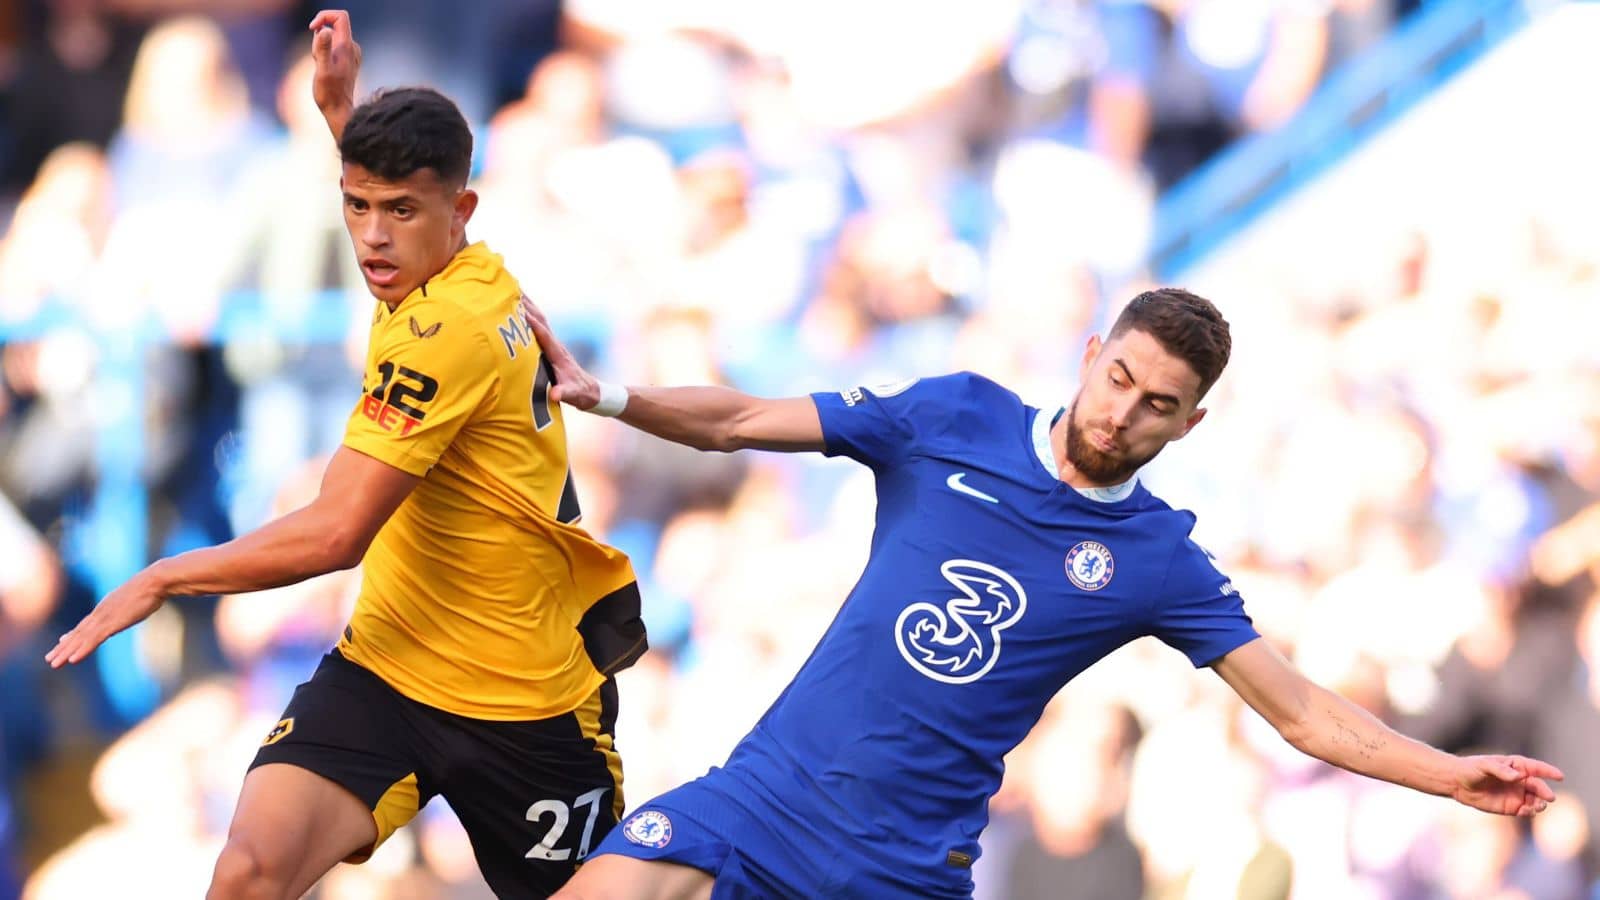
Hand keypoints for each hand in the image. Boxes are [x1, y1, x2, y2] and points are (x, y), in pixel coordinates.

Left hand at [45, 569, 167, 668]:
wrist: (154, 581)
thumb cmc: (152, 587)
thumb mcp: (137, 597)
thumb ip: (131, 603)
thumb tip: (138, 601)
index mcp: (107, 607)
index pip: (86, 624)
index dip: (73, 634)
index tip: (62, 641)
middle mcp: (101, 613)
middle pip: (78, 633)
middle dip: (63, 647)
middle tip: (50, 659)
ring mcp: (104, 618)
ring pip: (81, 639)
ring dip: (66, 652)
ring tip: (54, 664)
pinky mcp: (111, 624)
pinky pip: (93, 640)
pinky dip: (82, 650)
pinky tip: (73, 660)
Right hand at [309, 9, 361, 137]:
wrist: (339, 111)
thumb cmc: (329, 93)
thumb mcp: (322, 70)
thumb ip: (323, 49)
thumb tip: (324, 30)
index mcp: (347, 46)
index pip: (340, 16)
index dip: (324, 16)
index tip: (313, 29)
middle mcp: (352, 48)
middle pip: (333, 27)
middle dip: (319, 37)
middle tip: (317, 58)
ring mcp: (350, 54)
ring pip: (330, 38)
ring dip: (320, 47)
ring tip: (321, 66)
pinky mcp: (346, 61)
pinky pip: (332, 47)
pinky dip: (324, 54)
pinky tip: (325, 70)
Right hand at [520, 294, 599, 410]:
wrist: (592, 392)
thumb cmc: (581, 393)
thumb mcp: (572, 395)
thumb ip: (563, 393)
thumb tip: (555, 395)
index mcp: (558, 354)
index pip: (544, 335)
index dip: (532, 324)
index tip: (519, 311)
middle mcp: (556, 345)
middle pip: (541, 320)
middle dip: (527, 305)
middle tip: (511, 289)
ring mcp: (554, 344)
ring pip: (540, 319)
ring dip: (527, 305)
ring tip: (512, 290)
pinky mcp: (551, 346)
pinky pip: (538, 326)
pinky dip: (528, 314)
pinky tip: (519, 309)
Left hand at [1452, 755, 1563, 816]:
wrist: (1457, 783)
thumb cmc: (1470, 769)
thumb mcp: (1484, 766)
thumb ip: (1501, 770)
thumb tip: (1518, 777)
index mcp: (1516, 766)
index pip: (1537, 768)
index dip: (1549, 772)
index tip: (1560, 776)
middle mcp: (1520, 781)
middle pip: (1538, 787)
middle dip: (1545, 792)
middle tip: (1549, 797)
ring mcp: (1517, 795)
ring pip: (1535, 801)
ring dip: (1540, 804)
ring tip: (1539, 806)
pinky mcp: (1511, 808)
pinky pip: (1525, 811)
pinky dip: (1529, 812)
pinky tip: (1528, 812)